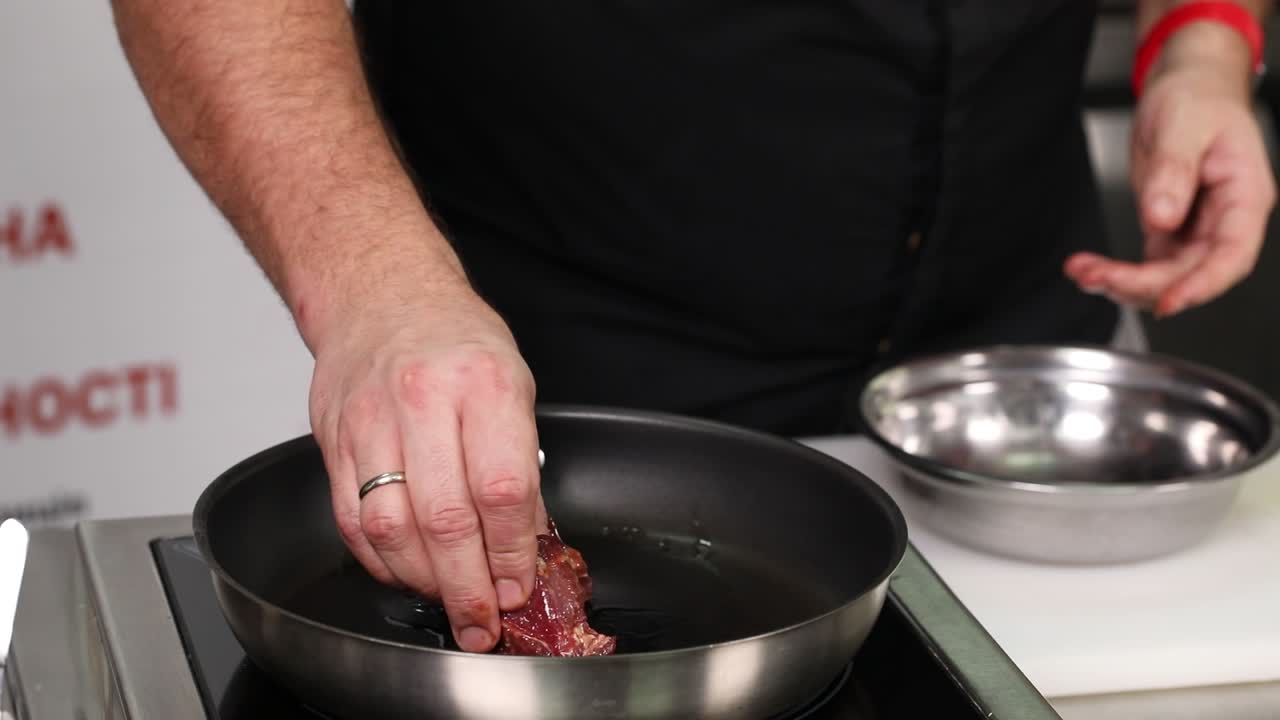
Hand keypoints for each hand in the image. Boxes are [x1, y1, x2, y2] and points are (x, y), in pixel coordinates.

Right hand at [309, 283, 542, 652]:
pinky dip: (379, 560)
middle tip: (484, 622)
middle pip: (445, 519)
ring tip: (447, 601)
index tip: (519, 585)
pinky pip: (351, 519)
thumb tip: (527, 541)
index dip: (512, 552)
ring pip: (391, 528)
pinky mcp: (333, 440)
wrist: (381, 295)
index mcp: (484, 384)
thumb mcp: (514, 384)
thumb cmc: (455, 339)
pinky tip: (405, 572)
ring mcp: (371, 420)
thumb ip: (521, 463)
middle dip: (469, 586)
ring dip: (422, 582)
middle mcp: (424, 401)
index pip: (502, 489)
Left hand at [1065, 26, 1275, 316]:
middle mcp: (1225, 218)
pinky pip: (1149, 263)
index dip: (1201, 284)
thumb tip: (1161, 216)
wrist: (1187, 83)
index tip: (1167, 301)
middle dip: (1144, 284)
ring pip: (1167, 274)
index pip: (1232, 255)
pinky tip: (1090, 268)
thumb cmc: (1199, 97)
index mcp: (1245, 195)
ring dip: (1124, 282)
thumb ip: (1174, 171)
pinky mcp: (1170, 227)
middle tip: (1097, 277)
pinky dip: (1119, 271)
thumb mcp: (1184, 124)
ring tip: (1082, 272)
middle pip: (1193, 271)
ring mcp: (1197, 226)